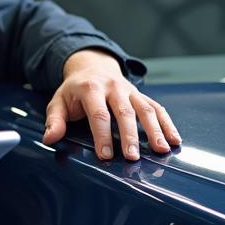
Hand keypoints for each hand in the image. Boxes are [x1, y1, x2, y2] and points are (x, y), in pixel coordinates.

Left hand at [43, 49, 180, 160]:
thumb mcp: (58, 102)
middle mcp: (113, 87)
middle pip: (125, 112)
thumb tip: (50, 139)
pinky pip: (158, 108)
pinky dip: (168, 124)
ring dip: (155, 130)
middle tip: (133, 157)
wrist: (91, 67)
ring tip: (161, 149)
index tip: (105, 155)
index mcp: (91, 89)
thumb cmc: (74, 90)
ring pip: (146, 109)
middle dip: (130, 135)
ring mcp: (130, 90)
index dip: (102, 135)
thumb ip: (54, 120)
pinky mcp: (141, 95)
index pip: (99, 114)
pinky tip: (175, 140)